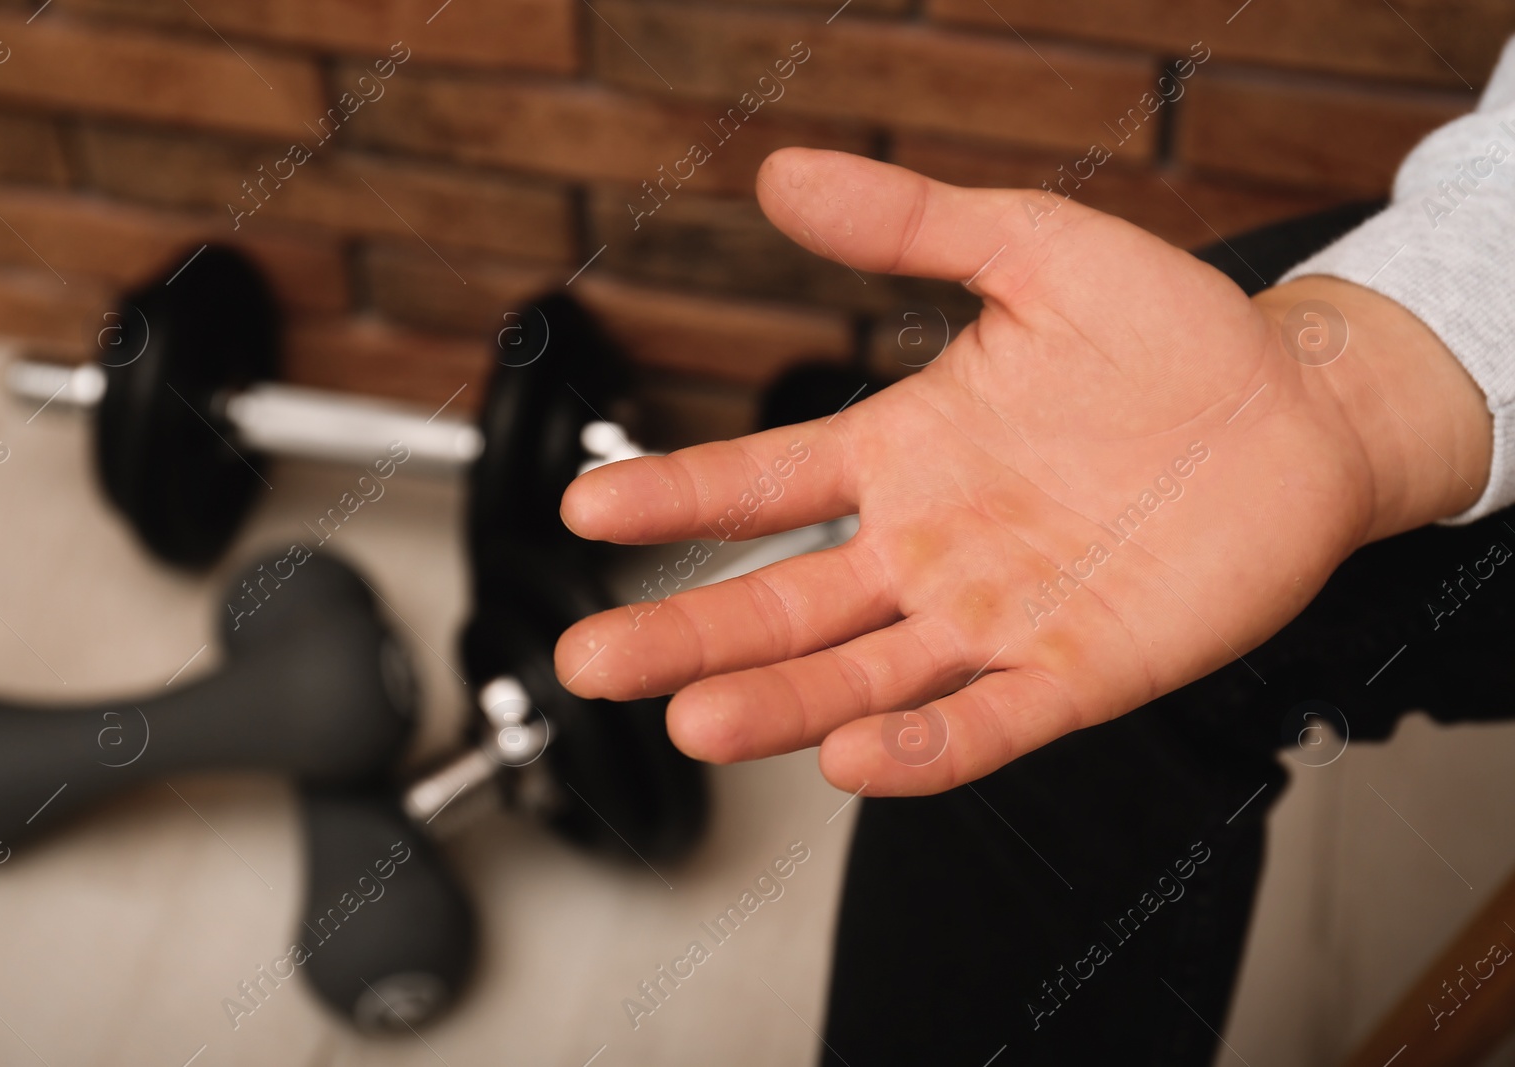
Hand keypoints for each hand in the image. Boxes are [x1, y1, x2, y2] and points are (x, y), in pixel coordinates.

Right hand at [554, 148, 1490, 795]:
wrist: (1298, 412)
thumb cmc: (1169, 332)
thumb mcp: (1033, 251)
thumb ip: (911, 223)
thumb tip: (784, 173)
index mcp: (903, 452)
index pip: (763, 483)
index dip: (675, 496)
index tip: (585, 502)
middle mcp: (929, 548)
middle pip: (783, 604)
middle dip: (686, 633)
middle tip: (591, 660)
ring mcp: (997, 617)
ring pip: (864, 675)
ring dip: (780, 703)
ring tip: (696, 720)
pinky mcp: (1079, 671)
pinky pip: (989, 723)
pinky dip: (925, 750)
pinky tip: (853, 760)